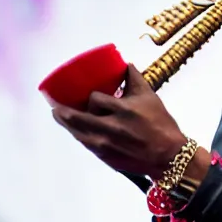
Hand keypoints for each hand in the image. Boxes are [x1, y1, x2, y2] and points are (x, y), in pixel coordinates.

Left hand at [52, 64, 186, 179]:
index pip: (95, 99)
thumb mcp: (150, 97)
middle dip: (60, 110)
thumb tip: (125, 64)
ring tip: (58, 115)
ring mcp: (106, 145)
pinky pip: (85, 143)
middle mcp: (111, 128)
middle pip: (76, 117)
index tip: (90, 95)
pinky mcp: (106, 157)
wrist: (168, 156)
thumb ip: (135, 78)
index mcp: (123, 110)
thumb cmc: (161, 124)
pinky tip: (75, 130)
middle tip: (53, 103)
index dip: (91, 96)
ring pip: (77, 132)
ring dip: (65, 122)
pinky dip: (78, 134)